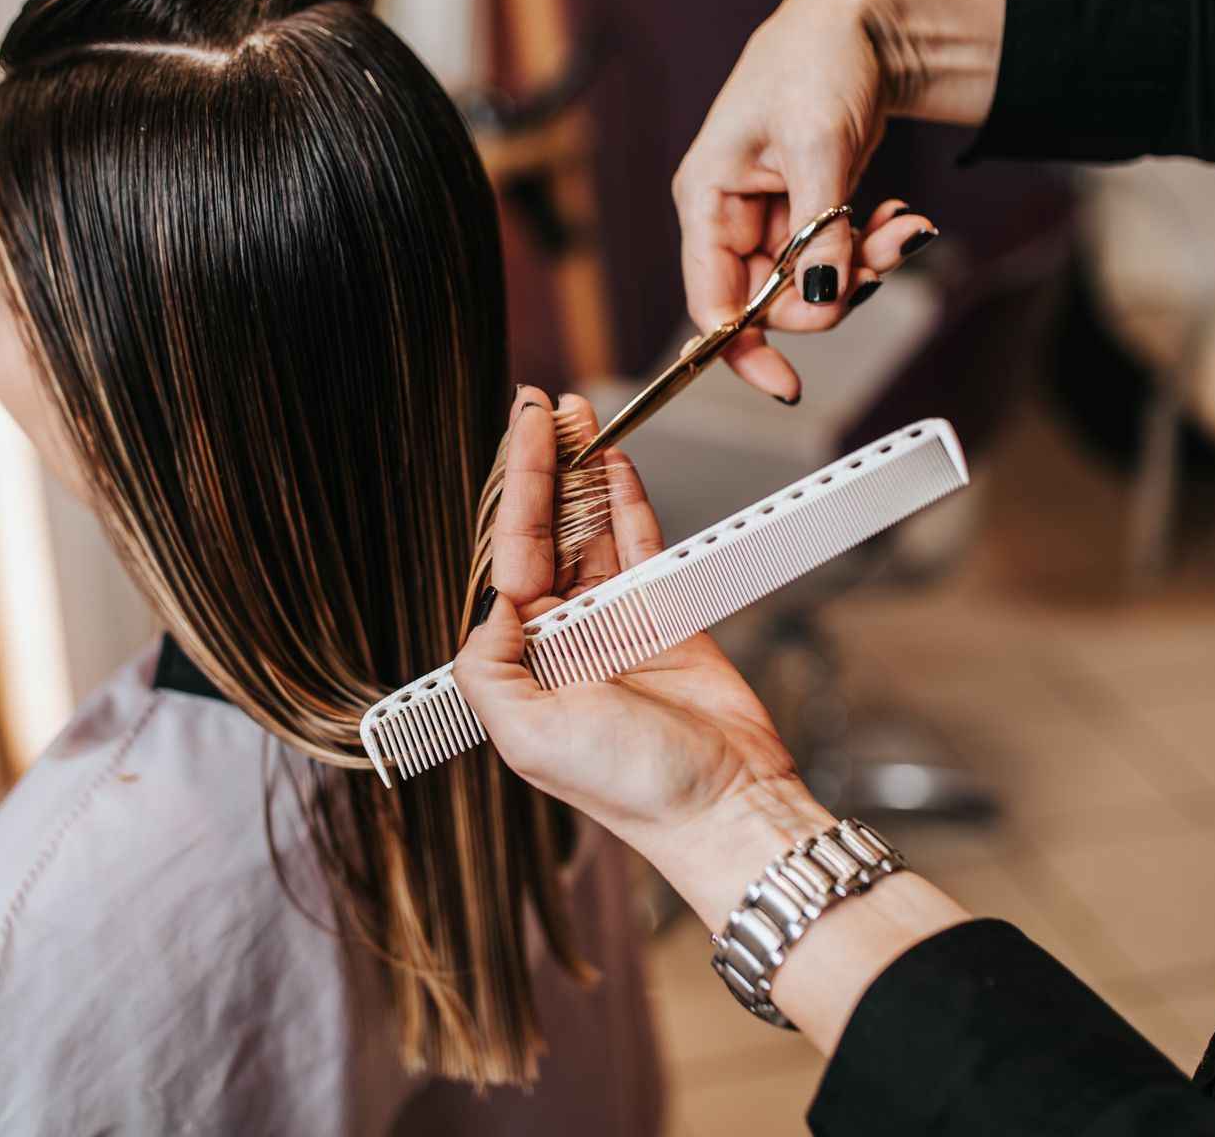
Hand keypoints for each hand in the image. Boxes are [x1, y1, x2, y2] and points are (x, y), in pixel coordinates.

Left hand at [458, 388, 969, 1050]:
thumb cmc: (632, 787)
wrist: (725, 807)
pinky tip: (617, 465)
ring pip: (592, 531)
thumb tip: (489, 605)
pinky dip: (630, 503)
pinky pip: (642, 547)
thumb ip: (488, 667)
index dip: (516, 490)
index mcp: (521, 663)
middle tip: (545, 406)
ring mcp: (614, 625)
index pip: (509, 556)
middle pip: (547, 533)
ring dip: (586, 474)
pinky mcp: (666, 619)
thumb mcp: (528, 737)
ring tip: (581, 417)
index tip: (521, 434)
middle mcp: (562, 639)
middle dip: (546, 468)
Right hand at [673, 0, 1003, 402]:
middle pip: (770, 300)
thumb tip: (818, 299)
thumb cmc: (819, 59)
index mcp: (707, 198)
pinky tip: (900, 218)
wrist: (863, 18)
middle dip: (832, 290)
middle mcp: (731, 214)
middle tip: (884, 259)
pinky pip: (835, 257)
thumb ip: (818, 231)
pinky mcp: (807, 210)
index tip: (786, 383)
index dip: (741, 350)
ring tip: (904, 228)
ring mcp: (770, 215)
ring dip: (864, 266)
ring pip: (811, 282)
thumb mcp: (819, 145)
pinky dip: (871, 246)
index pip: (710, 302)